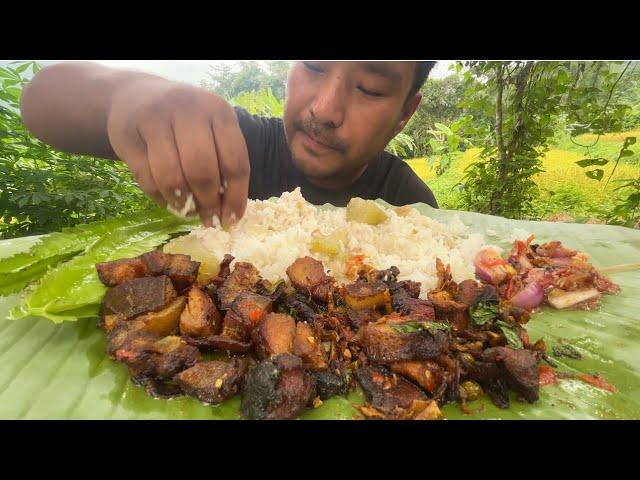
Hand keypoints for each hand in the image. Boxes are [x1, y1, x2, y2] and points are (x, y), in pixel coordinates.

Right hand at [106, 78, 249, 227]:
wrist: (135, 95)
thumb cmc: (184, 121)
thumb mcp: (211, 130)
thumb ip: (223, 163)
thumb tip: (229, 214)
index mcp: (218, 110)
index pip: (234, 161)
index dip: (235, 196)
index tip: (231, 220)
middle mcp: (187, 109)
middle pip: (201, 170)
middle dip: (207, 202)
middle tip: (208, 219)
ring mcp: (154, 119)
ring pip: (171, 177)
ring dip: (182, 204)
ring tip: (188, 212)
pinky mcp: (126, 134)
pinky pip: (147, 179)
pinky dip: (161, 198)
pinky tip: (169, 201)